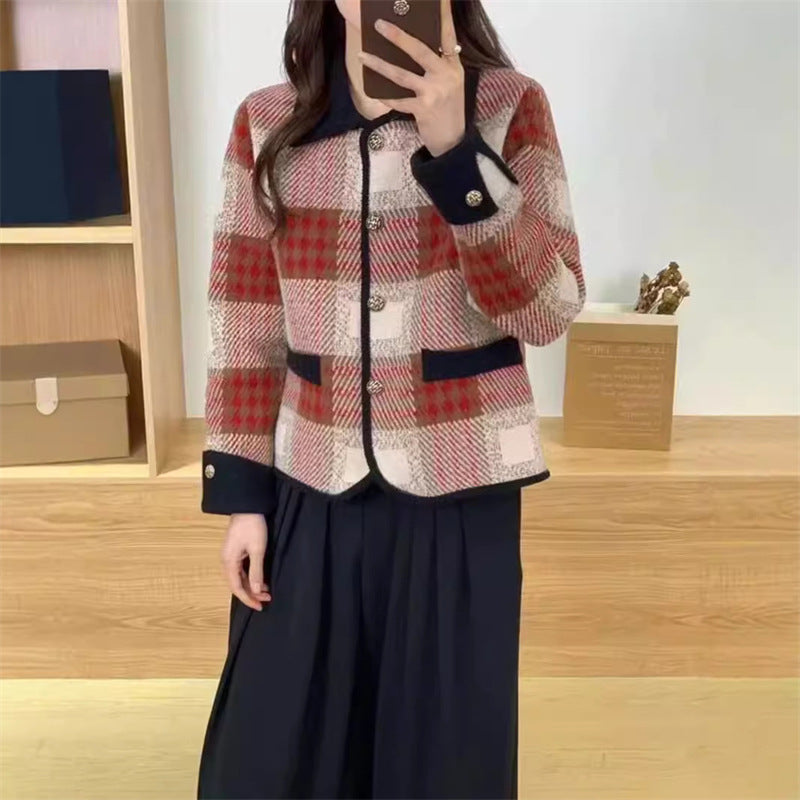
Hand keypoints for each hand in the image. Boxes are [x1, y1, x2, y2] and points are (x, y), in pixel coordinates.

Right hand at [220, 513, 271, 609]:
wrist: (248, 506)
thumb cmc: (253, 525)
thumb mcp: (258, 550)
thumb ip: (256, 571)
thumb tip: (255, 590)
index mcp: (229, 562)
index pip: (237, 588)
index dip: (248, 599)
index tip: (260, 606)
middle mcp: (226, 561)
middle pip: (237, 584)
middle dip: (251, 593)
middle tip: (266, 599)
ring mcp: (230, 556)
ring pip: (239, 577)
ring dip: (251, 585)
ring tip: (266, 591)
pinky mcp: (235, 551)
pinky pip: (240, 569)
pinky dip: (250, 576)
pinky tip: (260, 579)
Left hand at [357, 0, 464, 157]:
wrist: (453, 140)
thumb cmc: (448, 108)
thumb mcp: (450, 82)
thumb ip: (438, 64)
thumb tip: (411, 46)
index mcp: (453, 65)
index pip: (448, 34)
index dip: (442, 15)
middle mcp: (445, 75)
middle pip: (419, 50)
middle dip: (398, 36)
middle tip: (379, 24)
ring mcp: (434, 93)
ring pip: (401, 75)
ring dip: (379, 64)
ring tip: (362, 56)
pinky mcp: (423, 109)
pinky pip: (398, 100)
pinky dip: (384, 95)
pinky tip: (372, 89)